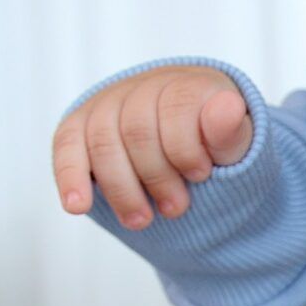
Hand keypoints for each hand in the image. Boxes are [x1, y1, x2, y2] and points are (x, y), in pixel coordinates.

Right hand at [52, 65, 252, 227]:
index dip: (187, 149)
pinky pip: (67, 145)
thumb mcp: (237, 145)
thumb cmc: (214, 149)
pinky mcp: (81, 125)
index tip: (200, 175)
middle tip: (176, 208)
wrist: (190, 146)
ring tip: (142, 220)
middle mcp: (146, 86)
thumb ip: (232, 132)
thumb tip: (228, 107)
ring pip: (104, 142)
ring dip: (121, 188)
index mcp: (189, 84)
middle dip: (156, 175)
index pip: (179, 106)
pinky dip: (71, 176)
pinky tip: (78, 206)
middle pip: (138, 128)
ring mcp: (110, 103)